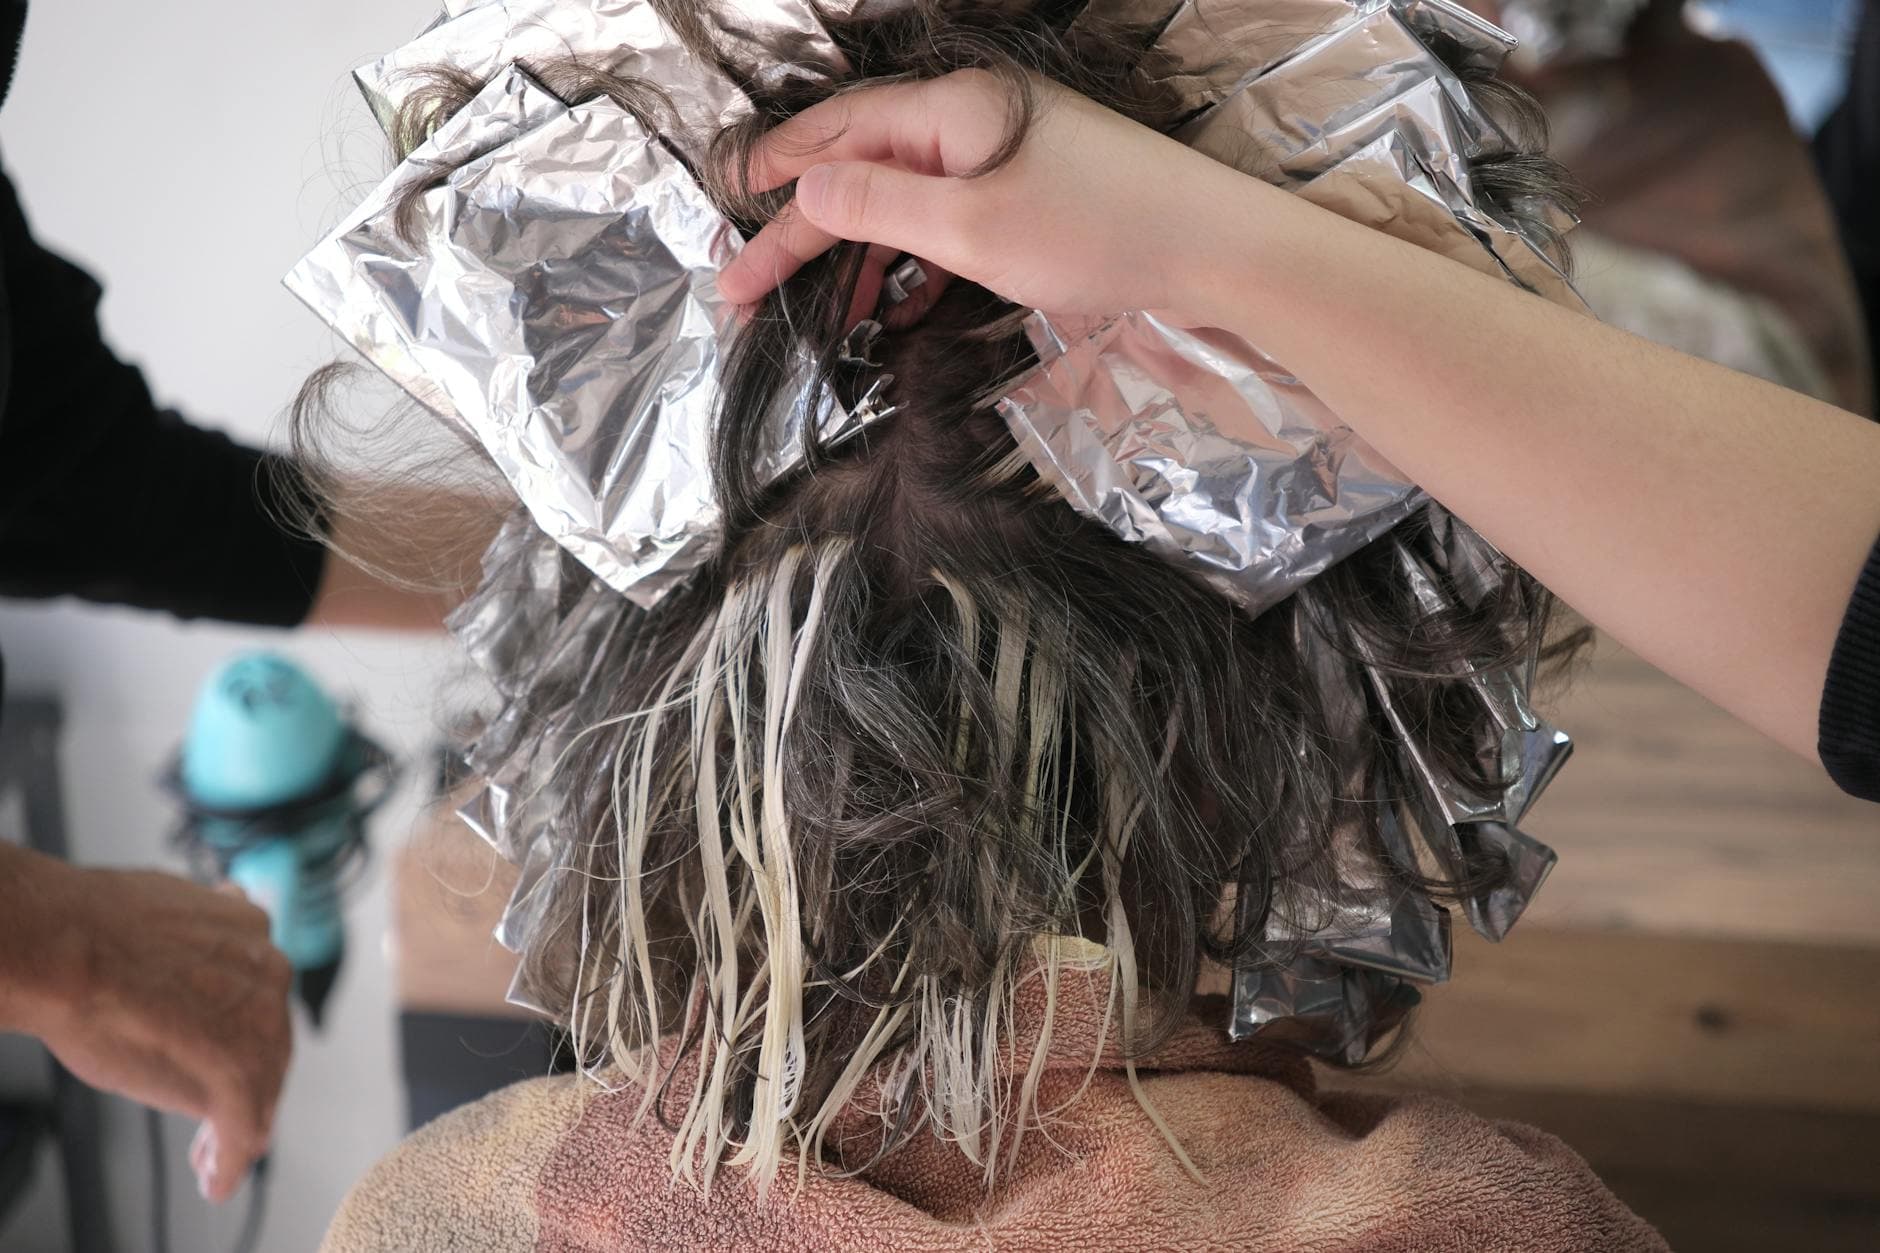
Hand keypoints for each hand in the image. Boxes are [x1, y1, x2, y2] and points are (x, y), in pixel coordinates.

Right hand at [0, 847, 291, 1201]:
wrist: (68, 948)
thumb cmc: (91, 936)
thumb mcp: (163, 926)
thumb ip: (195, 949)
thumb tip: (200, 946)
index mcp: (251, 932)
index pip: (261, 998)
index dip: (245, 1037)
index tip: (227, 1065)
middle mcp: (269, 973)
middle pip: (269, 1044)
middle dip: (246, 1086)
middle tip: (219, 1126)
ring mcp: (258, 1019)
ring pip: (260, 1085)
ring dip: (238, 1127)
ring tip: (212, 1163)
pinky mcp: (238, 1065)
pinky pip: (243, 1122)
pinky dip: (232, 1157)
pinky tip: (217, 1180)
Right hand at [716, 70, 1260, 325]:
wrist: (1214, 251)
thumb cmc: (1096, 230)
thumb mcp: (971, 226)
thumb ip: (880, 205)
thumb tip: (805, 189)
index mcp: (949, 113)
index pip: (835, 136)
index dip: (772, 175)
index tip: (722, 214)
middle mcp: (971, 124)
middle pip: (861, 172)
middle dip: (802, 235)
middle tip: (742, 290)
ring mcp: (1005, 160)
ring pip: (905, 205)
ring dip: (858, 260)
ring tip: (816, 318)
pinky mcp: (1033, 200)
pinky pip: (949, 227)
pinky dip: (914, 268)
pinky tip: (894, 314)